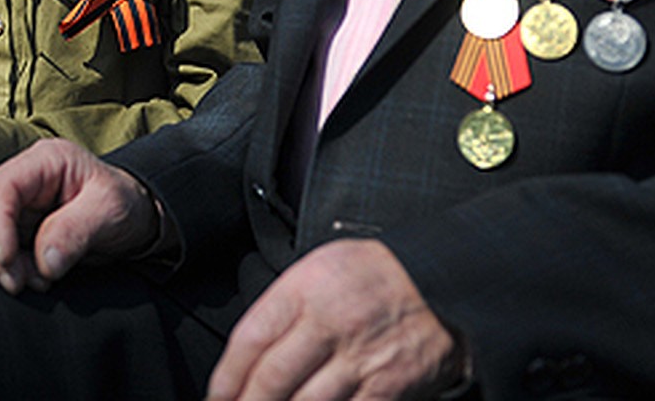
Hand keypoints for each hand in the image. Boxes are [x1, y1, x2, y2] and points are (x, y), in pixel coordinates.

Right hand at [0, 139, 158, 294]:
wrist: (133, 219)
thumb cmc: (125, 204)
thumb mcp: (109, 211)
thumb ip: (76, 231)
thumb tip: (44, 262)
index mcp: (45, 160)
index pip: (3, 186)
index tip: (7, 262)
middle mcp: (25, 177)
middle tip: (18, 281)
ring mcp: (19, 202)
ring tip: (33, 280)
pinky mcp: (18, 226)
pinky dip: (6, 267)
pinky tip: (34, 277)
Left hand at [206, 240, 462, 400]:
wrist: (437, 281)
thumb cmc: (372, 273)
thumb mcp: (319, 266)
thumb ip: (285, 305)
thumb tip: (251, 353)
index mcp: (304, 289)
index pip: (251, 338)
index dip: (227, 376)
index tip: (217, 396)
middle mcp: (328, 323)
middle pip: (272, 378)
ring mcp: (358, 359)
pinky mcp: (387, 387)